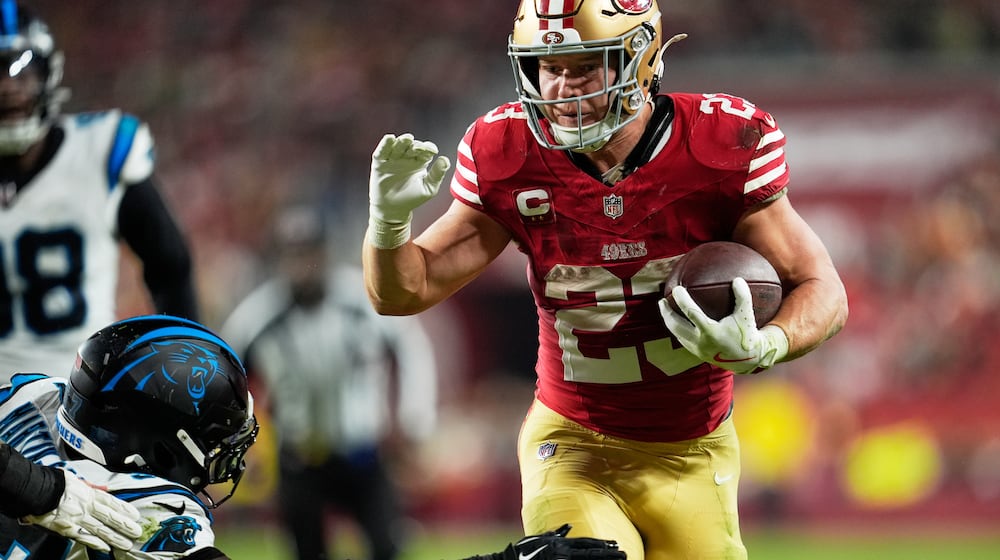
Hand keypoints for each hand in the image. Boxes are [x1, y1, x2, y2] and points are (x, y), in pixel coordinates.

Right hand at [24, 469, 142, 551]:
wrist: (35, 490)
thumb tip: (103, 488)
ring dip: (115, 537)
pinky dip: (96, 543)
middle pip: (110, 517)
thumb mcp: (75, 479)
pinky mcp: (67, 529)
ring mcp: (78, 518)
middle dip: (124, 526)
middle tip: (136, 532)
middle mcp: (86, 506)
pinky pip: (84, 537)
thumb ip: (90, 486)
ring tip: (126, 543)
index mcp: (89, 493)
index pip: (111, 502)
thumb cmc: (52, 483)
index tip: (135, 515)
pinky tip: (106, 548)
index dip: (124, 509)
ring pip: (101, 529)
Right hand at [369, 133, 450, 223]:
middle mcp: (407, 157)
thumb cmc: (412, 199)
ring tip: (407, 139)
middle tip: (418, 147)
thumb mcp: (428, 188)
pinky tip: (389, 138)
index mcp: (420, 162)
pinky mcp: (380, 162)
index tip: (432, 150)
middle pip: (412, 146)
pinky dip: (385, 144)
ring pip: (398, 145)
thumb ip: (437, 174)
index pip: (425, 150)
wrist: (393, 209)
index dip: (428, 148)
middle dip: (415, 145)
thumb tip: (445, 159)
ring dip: (402, 141)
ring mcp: (393, 158)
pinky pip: (382, 150)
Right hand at [506, 524, 625, 559]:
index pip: (586, 544)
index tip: (615, 545)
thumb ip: (556, 533)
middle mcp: (563, 552)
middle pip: (591, 553)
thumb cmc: (524, 551)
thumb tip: (569, 526)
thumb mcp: (541, 538)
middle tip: (625, 554)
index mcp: (561, 543)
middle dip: (608, 554)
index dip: (602, 544)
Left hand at [659, 277, 788, 373]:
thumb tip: (738, 279)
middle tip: (662, 300)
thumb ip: (743, 297)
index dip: (682, 300)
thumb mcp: (746, 315)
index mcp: (711, 332)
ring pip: (676, 334)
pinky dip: (677, 329)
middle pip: (676, 326)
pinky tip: (675, 320)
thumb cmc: (746, 335)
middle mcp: (701, 342)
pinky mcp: (697, 354)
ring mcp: (697, 349)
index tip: (676, 289)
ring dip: (668, 321)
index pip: (691, 313)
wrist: (748, 360)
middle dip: (666, 313)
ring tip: (664, 309)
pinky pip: (682, 339)